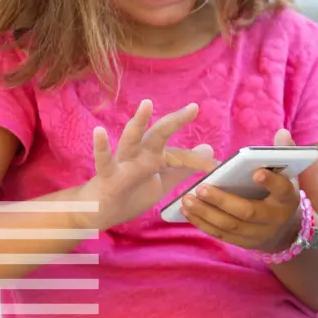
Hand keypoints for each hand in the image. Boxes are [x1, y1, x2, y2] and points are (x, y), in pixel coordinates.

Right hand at [79, 100, 215, 230]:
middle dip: (175, 121)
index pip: (181, 155)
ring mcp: (122, 163)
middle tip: (194, 108)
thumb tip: (208, 148)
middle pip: (159, 134)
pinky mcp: (107, 175)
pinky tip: (99, 132)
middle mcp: (140, 155)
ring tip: (147, 104)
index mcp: (155, 158)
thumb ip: (183, 166)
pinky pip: (103, 160)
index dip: (199, 162)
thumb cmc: (130, 194)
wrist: (99, 213)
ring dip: (139, 122)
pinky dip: (101, 147)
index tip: (218, 166)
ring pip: (131, 140)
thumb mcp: (162, 182)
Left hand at [180, 129, 304, 251]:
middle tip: (201, 188)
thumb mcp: (287, 175)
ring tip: (187, 199)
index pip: (281, 189)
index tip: (257, 172)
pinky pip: (220, 234)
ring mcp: (257, 234)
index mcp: (286, 198)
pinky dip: (202, 223)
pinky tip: (187, 211)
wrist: (284, 231)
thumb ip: (283, 153)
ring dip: (206, 213)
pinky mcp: (241, 242)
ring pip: (229, 225)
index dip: (271, 182)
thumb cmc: (280, 194)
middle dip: (223, 201)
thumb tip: (282, 132)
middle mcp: (273, 219)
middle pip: (248, 211)